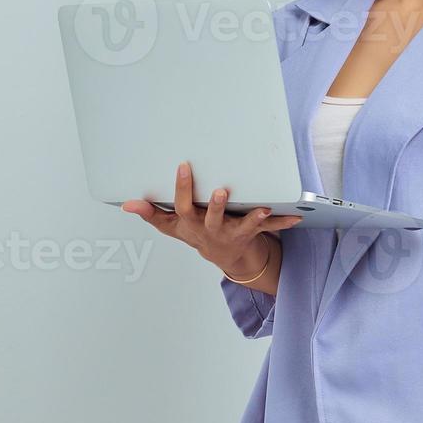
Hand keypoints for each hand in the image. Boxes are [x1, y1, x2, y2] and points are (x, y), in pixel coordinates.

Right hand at [121, 161, 302, 274]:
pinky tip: (296, 216)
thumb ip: (151, 213)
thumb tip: (126, 204)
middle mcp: (212, 229)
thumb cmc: (196, 233)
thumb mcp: (171, 226)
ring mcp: (233, 233)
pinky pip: (269, 228)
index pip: (183, 206)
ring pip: (242, 226)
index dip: (182, 188)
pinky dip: (282, 222)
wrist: (225, 256)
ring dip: (252, 218)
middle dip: (215, 206)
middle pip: (212, 218)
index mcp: (192, 224)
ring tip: (263, 209)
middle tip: (220, 191)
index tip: (184, 166)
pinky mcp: (252, 233)